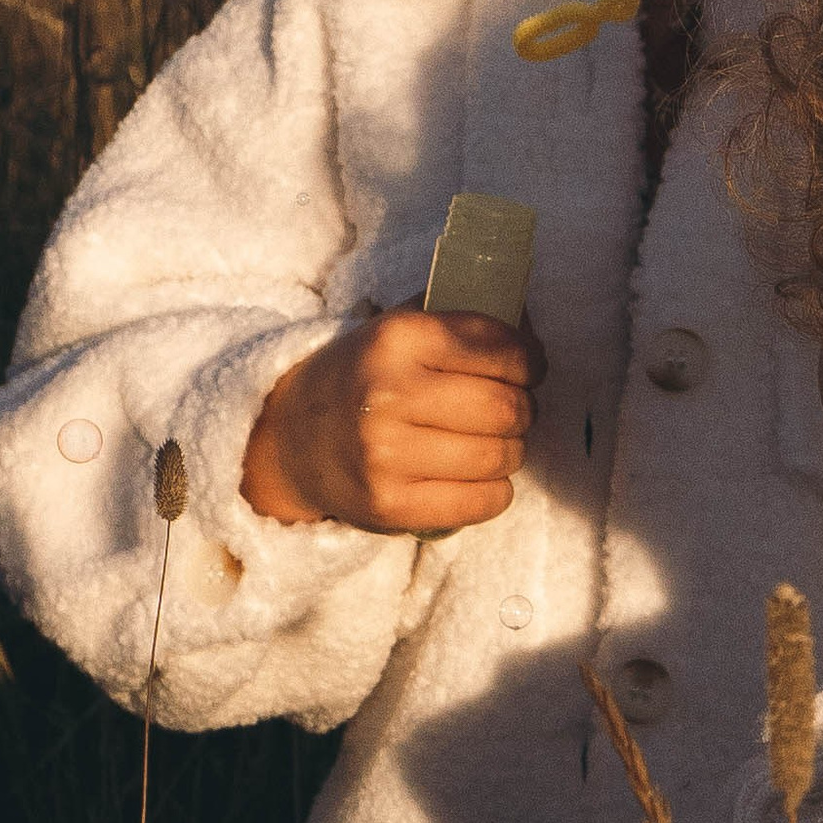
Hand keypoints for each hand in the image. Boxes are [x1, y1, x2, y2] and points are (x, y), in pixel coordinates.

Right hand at [240, 305, 546, 532]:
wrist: (290, 440)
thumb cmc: (362, 378)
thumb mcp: (397, 329)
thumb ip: (462, 317)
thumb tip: (532, 321)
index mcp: (395, 340)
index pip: (501, 346)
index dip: (530, 359)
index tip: (528, 367)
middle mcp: (388, 395)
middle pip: (507, 406)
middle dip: (522, 407)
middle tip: (510, 409)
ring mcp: (386, 455)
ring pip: (501, 455)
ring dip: (512, 449)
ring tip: (492, 442)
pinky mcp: (390, 505)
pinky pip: (484, 501)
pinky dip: (495, 490)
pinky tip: (477, 476)